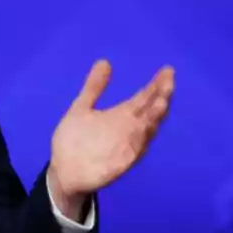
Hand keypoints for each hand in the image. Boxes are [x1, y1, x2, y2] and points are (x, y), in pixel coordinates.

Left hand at [48, 60, 173, 214]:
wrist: (63, 171)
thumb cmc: (75, 141)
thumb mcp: (81, 109)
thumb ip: (94, 88)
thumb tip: (105, 61)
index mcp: (122, 115)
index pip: (144, 97)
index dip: (156, 84)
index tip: (167, 69)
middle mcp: (129, 129)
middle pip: (150, 112)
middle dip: (161, 98)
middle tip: (169, 83)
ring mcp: (126, 146)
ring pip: (146, 131)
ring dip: (154, 118)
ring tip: (162, 102)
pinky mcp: (120, 163)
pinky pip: (133, 152)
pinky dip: (139, 141)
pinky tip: (143, 128)